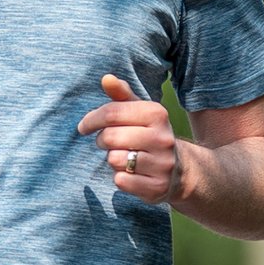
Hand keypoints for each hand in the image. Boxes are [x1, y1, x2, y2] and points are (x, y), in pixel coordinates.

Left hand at [79, 73, 183, 205]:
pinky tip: (131, 173)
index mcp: (156, 113)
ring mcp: (162, 163)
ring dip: (112, 160)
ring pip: (114, 160)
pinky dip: (120, 178)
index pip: (111, 112)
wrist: (179, 169)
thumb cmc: (149, 134)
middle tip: (108, 143)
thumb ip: (121, 95)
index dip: (91, 120)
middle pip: (110, 137)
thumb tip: (106, 78)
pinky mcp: (157, 186)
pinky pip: (121, 181)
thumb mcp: (139, 111)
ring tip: (123, 157)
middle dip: (102, 140)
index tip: (84, 127)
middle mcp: (162, 137)